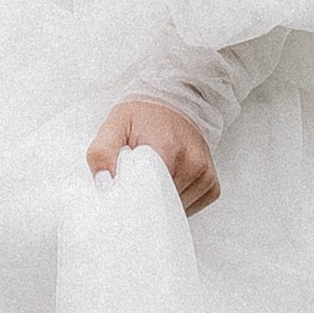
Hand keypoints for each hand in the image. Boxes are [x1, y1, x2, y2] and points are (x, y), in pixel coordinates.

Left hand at [86, 97, 218, 216]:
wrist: (174, 102)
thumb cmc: (144, 115)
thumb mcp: (115, 124)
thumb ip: (102, 153)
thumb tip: (105, 185)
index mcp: (168, 149)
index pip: (148, 195)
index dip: (132, 200)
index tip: (123, 194)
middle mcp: (192, 164)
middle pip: (161, 205)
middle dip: (144, 201)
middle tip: (135, 181)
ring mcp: (204, 176)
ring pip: (175, 210)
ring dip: (160, 203)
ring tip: (153, 177)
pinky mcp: (211, 185)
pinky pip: (189, 207)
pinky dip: (175, 202)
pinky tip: (167, 182)